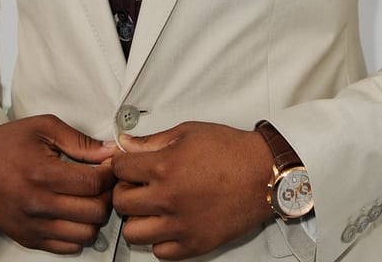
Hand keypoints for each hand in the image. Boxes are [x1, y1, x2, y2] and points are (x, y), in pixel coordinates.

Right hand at [0, 114, 116, 253]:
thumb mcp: (44, 128)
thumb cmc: (7, 143)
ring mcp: (32, 225)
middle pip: (94, 212)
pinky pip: (67, 247)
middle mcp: (37, 204)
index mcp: (42, 173)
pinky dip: (78, 233)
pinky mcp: (27, 238)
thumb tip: (110, 151)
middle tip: (103, 182)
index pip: (93, 184)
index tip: (110, 166)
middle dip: (106, 195)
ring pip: (85, 235)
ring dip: (94, 217)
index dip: (110, 174)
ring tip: (89, 198)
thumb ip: (80, 141)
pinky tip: (74, 213)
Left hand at [112, 121, 272, 259]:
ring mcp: (180, 226)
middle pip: (120, 202)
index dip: (121, 163)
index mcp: (164, 167)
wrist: (262, 174)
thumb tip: (127, 144)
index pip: (119, 169)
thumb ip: (153, 141)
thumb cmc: (230, 150)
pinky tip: (168, 223)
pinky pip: (159, 252)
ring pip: (133, 233)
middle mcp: (168, 199)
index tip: (127, 164)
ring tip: (150, 207)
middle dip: (124, 190)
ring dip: (137, 218)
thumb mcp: (189, 132)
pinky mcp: (194, 245)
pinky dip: (159, 239)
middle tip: (137, 185)